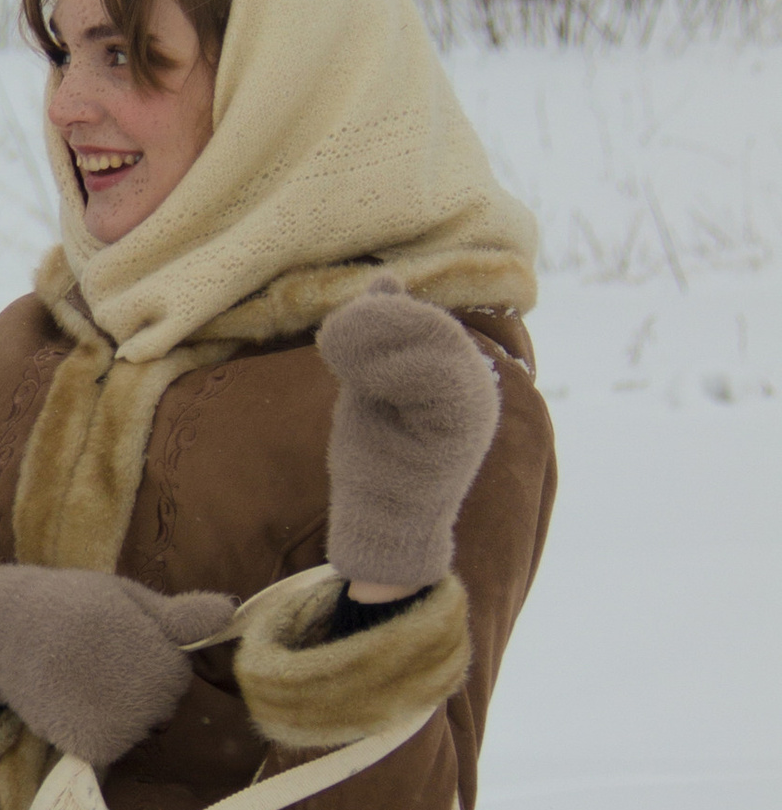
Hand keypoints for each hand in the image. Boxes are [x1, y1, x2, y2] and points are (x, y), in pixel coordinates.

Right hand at [0, 567, 236, 768]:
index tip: (113, 639)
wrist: (4, 631)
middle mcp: (137, 684)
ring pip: (141, 729)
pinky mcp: (92, 747)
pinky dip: (97, 734)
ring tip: (79, 681)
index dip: (149, 656)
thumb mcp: (127, 599)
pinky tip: (70, 706)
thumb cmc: (73, 607)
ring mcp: (114, 719)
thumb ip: (181, 616)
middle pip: (162, 704)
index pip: (176, 673)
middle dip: (139, 688)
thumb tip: (232, 611)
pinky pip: (113, 747)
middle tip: (94, 661)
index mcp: (149, 642)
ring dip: (119, 713)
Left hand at [317, 282, 500, 592]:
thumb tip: (385, 281)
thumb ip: (380, 340)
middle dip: (376, 321)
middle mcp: (475, 385)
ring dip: (379, 338)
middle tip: (334, 334)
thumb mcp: (372, 387)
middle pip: (432, 323)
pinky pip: (439, 376)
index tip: (336, 330)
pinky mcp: (466, 428)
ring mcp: (475, 406)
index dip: (380, 313)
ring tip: (341, 353)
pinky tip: (364, 384)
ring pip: (437, 339)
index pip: (424, 318)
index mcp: (455, 373)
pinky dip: (395, 368)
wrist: (384, 527)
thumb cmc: (378, 462)